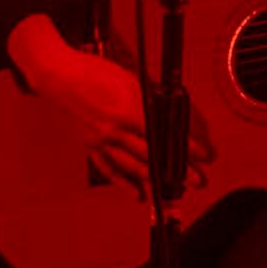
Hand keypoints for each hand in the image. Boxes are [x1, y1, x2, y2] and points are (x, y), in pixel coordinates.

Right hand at [6, 14, 212, 199]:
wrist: (61, 76)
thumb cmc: (97, 73)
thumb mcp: (132, 82)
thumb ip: (152, 104)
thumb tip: (175, 121)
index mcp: (127, 111)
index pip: (166, 136)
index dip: (188, 148)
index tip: (204, 156)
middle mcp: (114, 130)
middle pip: (154, 156)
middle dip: (179, 170)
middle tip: (199, 180)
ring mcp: (101, 141)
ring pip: (134, 168)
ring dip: (158, 181)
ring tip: (177, 191)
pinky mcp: (91, 146)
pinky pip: (110, 170)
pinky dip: (125, 184)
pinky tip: (139, 194)